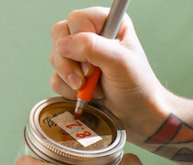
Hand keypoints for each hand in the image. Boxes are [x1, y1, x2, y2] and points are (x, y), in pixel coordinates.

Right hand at [49, 7, 170, 142]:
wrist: (138, 116)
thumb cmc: (137, 87)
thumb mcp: (120, 63)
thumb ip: (93, 48)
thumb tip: (64, 44)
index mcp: (108, 23)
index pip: (77, 19)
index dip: (80, 41)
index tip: (94, 63)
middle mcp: (92, 36)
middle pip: (59, 35)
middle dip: (69, 61)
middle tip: (87, 76)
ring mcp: (80, 56)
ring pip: (55, 57)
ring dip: (70, 78)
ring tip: (92, 88)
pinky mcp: (72, 76)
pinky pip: (54, 78)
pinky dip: (68, 90)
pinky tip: (87, 94)